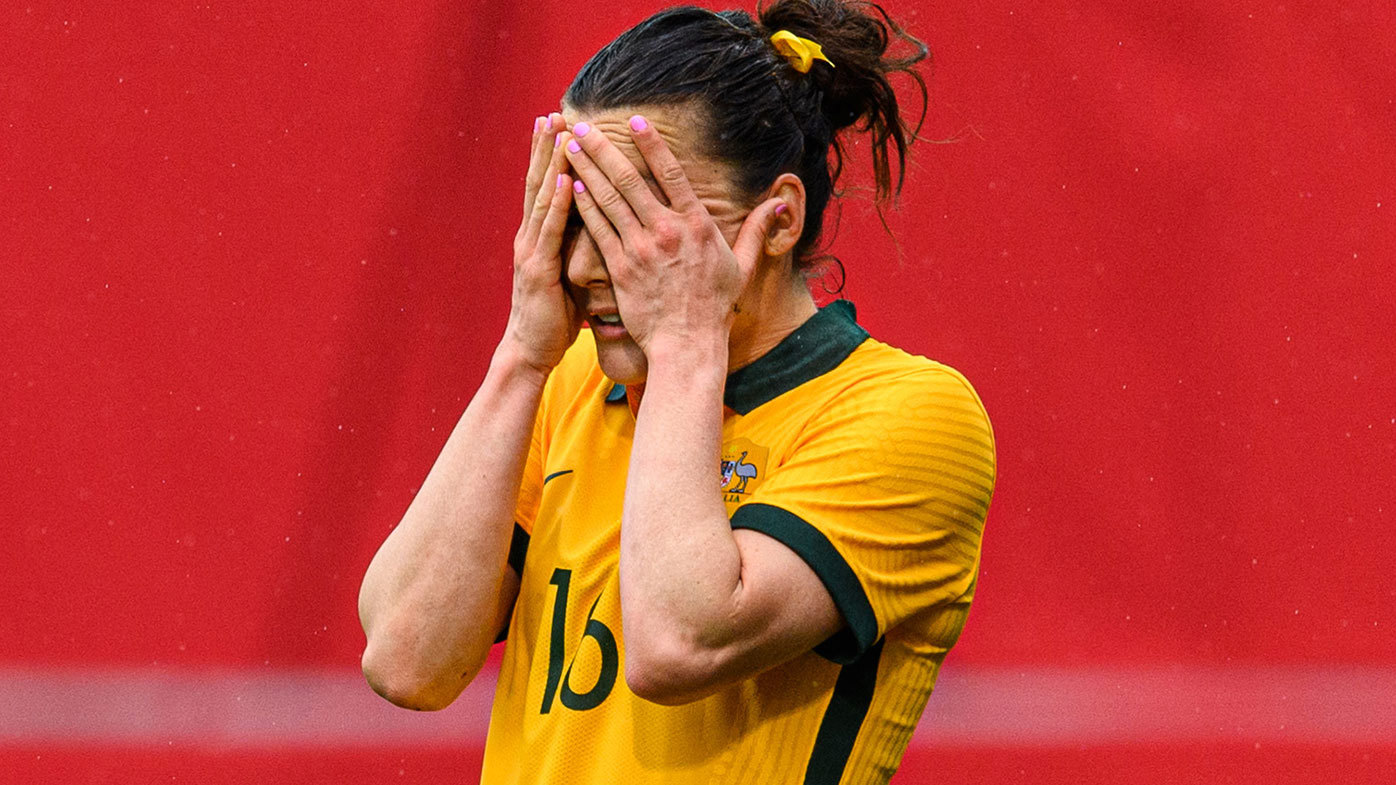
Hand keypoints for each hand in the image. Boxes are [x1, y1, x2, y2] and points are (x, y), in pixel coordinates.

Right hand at [501, 113, 581, 372]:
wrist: (532, 351)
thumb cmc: (556, 316)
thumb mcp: (571, 274)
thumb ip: (581, 248)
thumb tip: (605, 227)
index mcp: (539, 237)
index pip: (545, 187)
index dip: (550, 155)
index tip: (561, 124)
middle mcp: (530, 236)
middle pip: (538, 182)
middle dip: (546, 147)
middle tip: (554, 112)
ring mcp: (530, 250)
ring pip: (541, 197)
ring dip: (549, 161)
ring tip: (558, 131)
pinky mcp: (537, 269)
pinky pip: (549, 229)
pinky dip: (556, 200)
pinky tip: (562, 177)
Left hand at [562, 115, 783, 357]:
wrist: (687, 344)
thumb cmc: (714, 306)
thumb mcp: (742, 265)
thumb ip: (756, 229)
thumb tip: (779, 203)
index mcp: (697, 224)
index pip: (671, 172)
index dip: (651, 144)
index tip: (633, 121)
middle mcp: (667, 230)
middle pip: (629, 179)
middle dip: (602, 149)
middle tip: (581, 126)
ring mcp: (641, 248)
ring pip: (608, 199)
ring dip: (587, 169)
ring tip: (570, 147)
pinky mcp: (621, 269)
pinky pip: (598, 229)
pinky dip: (584, 205)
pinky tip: (571, 185)